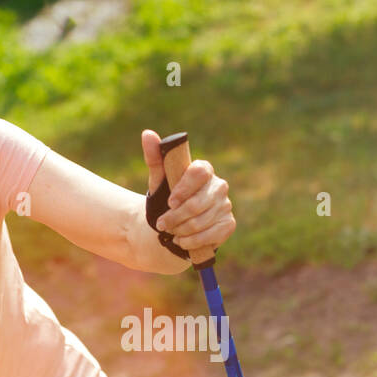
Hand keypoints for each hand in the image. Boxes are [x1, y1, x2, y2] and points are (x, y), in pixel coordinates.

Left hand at [142, 129, 236, 256]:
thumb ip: (155, 157)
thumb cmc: (167, 198)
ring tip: (170, 232)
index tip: (170, 202)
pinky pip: (210, 235)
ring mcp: (226, 205)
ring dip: (181, 231)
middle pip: (198, 203)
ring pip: (201, 222)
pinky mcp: (228, 224)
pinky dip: (192, 241)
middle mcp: (219, 186)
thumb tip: (148, 134)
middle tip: (161, 224)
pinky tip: (181, 241)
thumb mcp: (158, 179)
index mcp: (204, 169)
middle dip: (176, 217)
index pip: (199, 173)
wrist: (176, 224)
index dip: (184, 189)